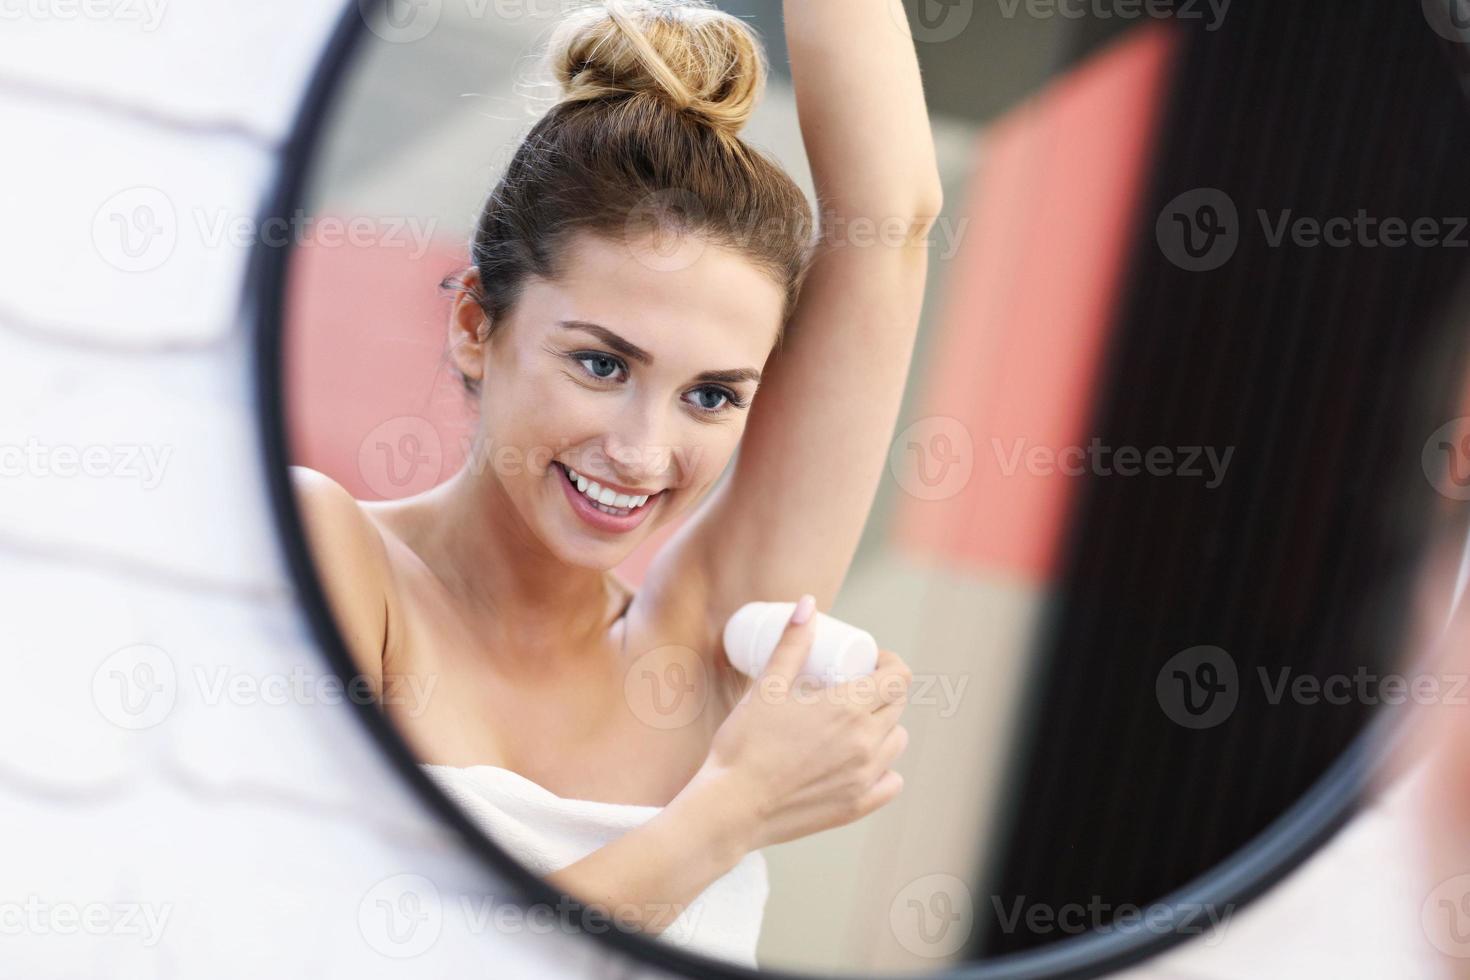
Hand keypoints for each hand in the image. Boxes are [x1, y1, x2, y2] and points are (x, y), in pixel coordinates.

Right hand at [698, 594, 911, 850]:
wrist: (730, 808)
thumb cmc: (744, 744)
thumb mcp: (767, 688)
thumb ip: (791, 644)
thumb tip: (808, 605)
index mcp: (849, 709)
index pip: (898, 677)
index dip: (889, 663)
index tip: (870, 661)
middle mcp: (866, 743)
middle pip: (897, 706)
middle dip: (883, 690)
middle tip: (855, 687)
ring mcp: (865, 778)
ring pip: (896, 742)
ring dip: (884, 727)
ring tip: (856, 722)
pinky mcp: (858, 807)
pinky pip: (890, 782)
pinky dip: (883, 768)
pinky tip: (860, 761)